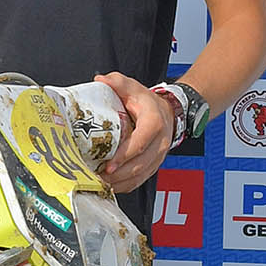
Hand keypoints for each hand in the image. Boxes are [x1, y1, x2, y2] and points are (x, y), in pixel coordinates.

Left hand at [93, 70, 171, 193]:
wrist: (167, 111)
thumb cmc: (146, 101)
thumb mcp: (132, 87)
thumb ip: (117, 81)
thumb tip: (100, 80)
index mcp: (154, 123)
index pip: (140, 143)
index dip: (124, 156)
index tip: (108, 164)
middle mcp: (160, 142)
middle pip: (139, 164)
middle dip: (118, 174)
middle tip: (98, 177)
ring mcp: (159, 156)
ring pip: (141, 175)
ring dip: (120, 182)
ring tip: (101, 183)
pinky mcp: (154, 164)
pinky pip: (141, 179)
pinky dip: (126, 185)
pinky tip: (111, 185)